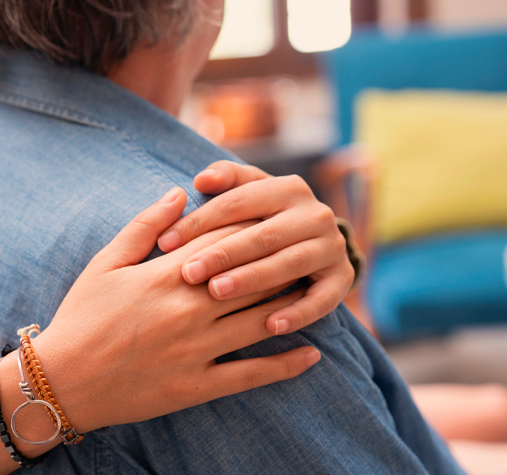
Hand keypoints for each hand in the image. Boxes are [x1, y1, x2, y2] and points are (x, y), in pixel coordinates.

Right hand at [35, 187, 320, 432]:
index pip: (223, 240)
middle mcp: (188, 309)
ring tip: (314, 290)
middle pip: (251, 276)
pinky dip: (285, 363)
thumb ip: (144, 226)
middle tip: (308, 247)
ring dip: (292, 303)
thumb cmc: (81, 315)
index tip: (276, 216)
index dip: (253, 226)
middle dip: (281, 259)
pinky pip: (252, 374)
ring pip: (260, 319)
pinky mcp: (198, 385)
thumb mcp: (105, 262)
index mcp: (166, 275)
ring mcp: (196, 349)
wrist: (63, 381)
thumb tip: (178, 193)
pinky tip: (311, 353)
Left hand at [156, 161, 354, 335]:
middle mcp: (314, 214)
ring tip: (217, 293)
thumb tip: (200, 179)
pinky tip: (270, 326)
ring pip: (288, 264)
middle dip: (222, 254)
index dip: (199, 221)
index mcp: (286, 188)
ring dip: (252, 279)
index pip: (237, 202)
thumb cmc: (263, 218)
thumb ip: (225, 180)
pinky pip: (322, 299)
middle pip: (262, 234)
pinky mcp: (342, 279)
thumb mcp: (247, 192)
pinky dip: (298, 313)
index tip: (165, 242)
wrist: (317, 242)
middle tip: (188, 273)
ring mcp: (332, 247)